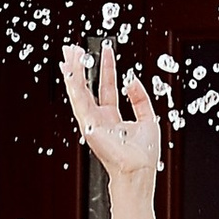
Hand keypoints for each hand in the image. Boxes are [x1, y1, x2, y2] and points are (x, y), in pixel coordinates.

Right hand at [63, 37, 163, 190]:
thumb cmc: (144, 155)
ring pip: (79, 91)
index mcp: (112, 119)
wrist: (139, 169)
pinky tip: (71, 70)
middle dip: (81, 68)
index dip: (106, 69)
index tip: (106, 51)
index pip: (107, 88)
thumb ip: (140, 99)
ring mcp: (91, 122)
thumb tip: (132, 80)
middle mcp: (99, 120)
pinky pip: (79, 100)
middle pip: (87, 88)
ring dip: (73, 71)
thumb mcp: (148, 118)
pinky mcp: (88, 125)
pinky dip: (74, 84)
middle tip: (75, 49)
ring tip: (70, 53)